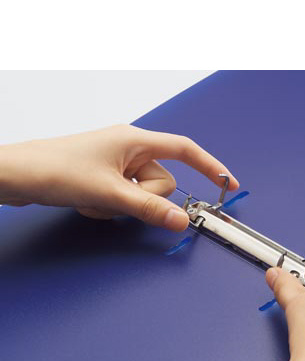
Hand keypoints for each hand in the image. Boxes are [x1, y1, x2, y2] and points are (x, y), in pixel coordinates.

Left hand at [0, 125, 238, 230]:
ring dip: (123, 205)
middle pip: (162, 182)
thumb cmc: (57, 170)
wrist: (17, 175)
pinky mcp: (107, 177)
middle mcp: (130, 149)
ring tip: (96, 199)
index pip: (184, 150)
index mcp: (135, 140)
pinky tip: (89, 201)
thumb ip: (150, 209)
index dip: (210, 167)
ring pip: (143, 194)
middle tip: (117, 198)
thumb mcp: (110, 193)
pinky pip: (126, 197)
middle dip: (144, 199)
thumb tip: (182, 220)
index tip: (227, 184)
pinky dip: (112, 206)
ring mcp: (118, 164)